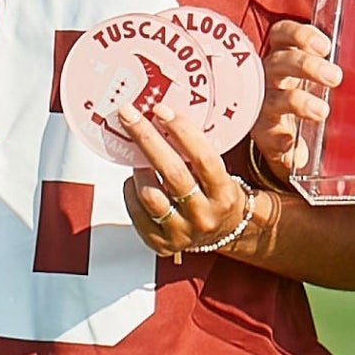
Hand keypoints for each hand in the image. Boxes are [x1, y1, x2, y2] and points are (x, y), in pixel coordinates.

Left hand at [118, 103, 265, 264]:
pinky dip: (131, 191)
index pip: (204, 159)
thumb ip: (197, 152)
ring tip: (137, 157)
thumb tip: (162, 115)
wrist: (224, 231)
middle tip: (129, 115)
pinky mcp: (162, 244)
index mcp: (225, 194)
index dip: (182, 131)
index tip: (161, 110)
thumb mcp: (221, 173)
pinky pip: (137, 213)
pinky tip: (135, 180)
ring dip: (139, 170)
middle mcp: (204, 216)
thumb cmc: (218, 193)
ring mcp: (183, 233)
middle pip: (172, 173)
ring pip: (151, 195)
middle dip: (147, 139)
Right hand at [253, 20, 341, 175]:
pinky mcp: (264, 135)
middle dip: (307, 66)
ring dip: (300, 103)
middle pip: (280, 63)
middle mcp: (269, 77)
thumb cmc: (306, 94)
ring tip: (323, 111)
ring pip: (274, 98)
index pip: (282, 35)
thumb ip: (338, 77)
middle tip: (336, 77)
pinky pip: (270, 139)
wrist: (284, 133)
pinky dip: (284, 145)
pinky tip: (296, 153)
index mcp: (283, 56)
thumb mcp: (320, 81)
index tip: (326, 46)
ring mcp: (264, 105)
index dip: (301, 36)